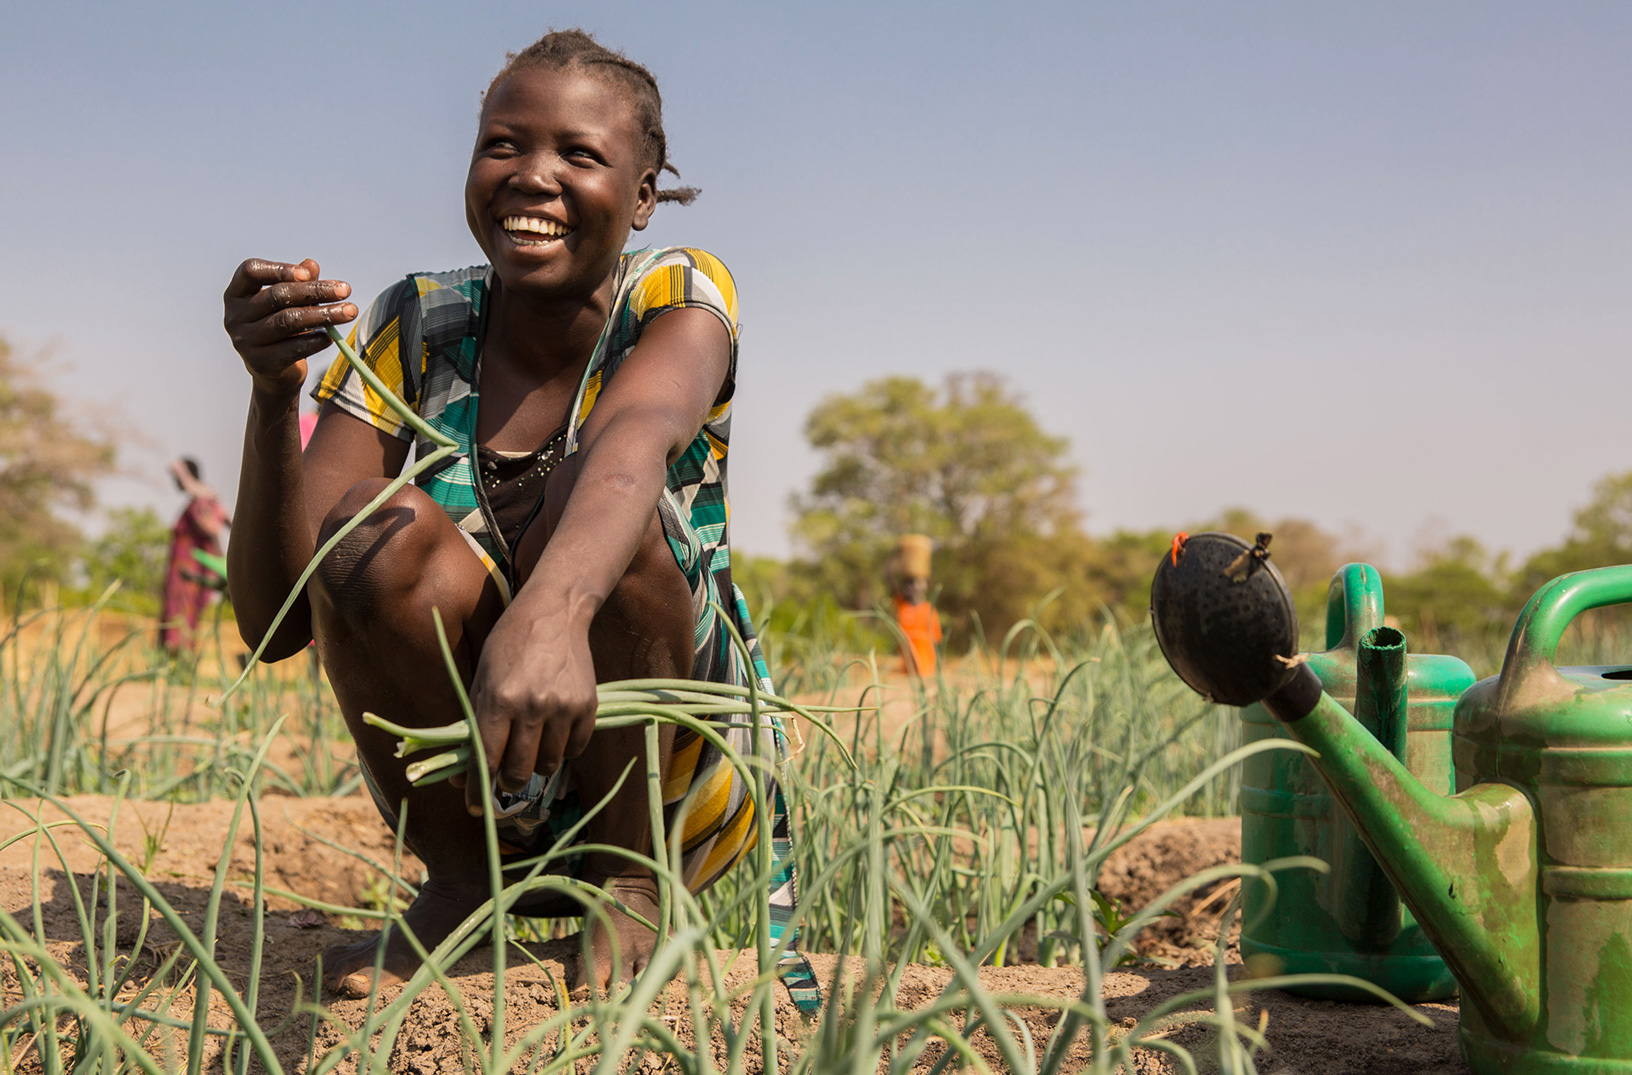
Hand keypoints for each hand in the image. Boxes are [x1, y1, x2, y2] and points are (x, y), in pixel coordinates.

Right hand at [223, 258, 356, 395]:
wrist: (274, 372)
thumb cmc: (281, 328)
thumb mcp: (288, 303)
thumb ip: (298, 283)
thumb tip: (311, 264)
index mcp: (237, 294)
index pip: (251, 271)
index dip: (279, 269)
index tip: (308, 274)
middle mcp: (235, 316)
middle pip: (277, 296)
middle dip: (315, 291)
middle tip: (346, 290)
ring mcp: (244, 341)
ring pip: (288, 321)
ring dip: (323, 315)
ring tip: (349, 311)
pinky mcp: (260, 363)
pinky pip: (293, 348)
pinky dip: (315, 341)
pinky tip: (330, 337)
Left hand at [459, 604, 598, 815]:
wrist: (555, 612)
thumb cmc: (509, 645)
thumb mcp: (482, 679)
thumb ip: (474, 725)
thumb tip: (462, 772)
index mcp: (499, 700)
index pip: (485, 759)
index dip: (477, 789)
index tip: (474, 807)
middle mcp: (532, 707)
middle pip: (519, 771)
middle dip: (509, 783)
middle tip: (507, 780)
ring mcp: (563, 707)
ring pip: (549, 764)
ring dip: (537, 765)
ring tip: (531, 750)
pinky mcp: (587, 706)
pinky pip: (575, 748)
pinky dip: (563, 749)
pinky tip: (554, 733)